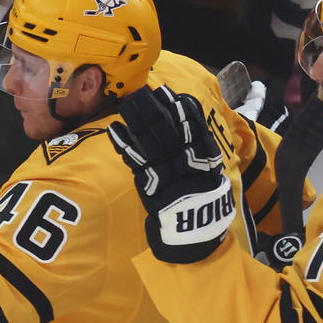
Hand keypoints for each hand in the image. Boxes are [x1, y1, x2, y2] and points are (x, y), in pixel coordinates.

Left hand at [109, 84, 235, 263]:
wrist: (194, 230)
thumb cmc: (200, 197)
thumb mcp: (208, 170)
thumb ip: (199, 146)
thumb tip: (187, 117)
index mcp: (203, 154)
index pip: (192, 123)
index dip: (179, 107)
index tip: (167, 92)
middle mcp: (186, 158)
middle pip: (167, 126)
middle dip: (152, 108)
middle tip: (140, 92)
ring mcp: (167, 169)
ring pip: (149, 138)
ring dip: (136, 119)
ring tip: (126, 104)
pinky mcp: (150, 183)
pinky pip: (135, 159)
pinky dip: (123, 143)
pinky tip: (114, 129)